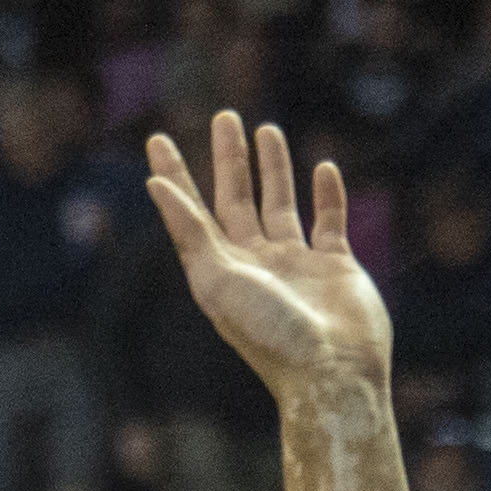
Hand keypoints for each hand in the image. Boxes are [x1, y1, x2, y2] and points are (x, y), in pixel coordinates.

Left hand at [143, 111, 391, 403]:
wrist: (331, 374)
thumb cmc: (269, 333)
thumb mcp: (217, 281)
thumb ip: (188, 230)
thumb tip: (153, 183)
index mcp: (222, 267)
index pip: (192, 210)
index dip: (176, 175)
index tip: (158, 139)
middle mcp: (256, 262)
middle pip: (237, 198)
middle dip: (230, 159)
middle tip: (225, 116)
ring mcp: (297, 264)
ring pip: (282, 204)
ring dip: (275, 168)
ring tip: (268, 129)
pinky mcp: (337, 268)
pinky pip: (331, 221)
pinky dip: (329, 195)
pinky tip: (325, 168)